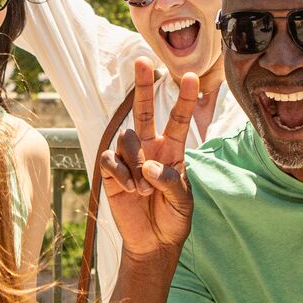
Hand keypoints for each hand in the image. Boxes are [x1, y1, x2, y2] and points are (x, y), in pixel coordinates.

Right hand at [97, 59, 197, 259]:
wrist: (153, 242)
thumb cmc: (173, 219)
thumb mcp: (183, 202)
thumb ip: (171, 181)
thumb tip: (150, 167)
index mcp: (172, 151)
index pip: (179, 119)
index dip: (185, 99)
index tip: (192, 77)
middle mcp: (149, 149)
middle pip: (143, 111)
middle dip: (142, 86)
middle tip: (142, 61)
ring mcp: (129, 159)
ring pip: (127, 138)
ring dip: (136, 163)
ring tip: (143, 188)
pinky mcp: (111, 171)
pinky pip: (111, 159)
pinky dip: (121, 173)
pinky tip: (130, 189)